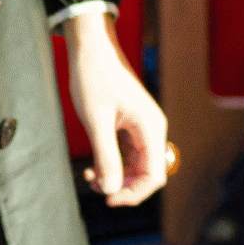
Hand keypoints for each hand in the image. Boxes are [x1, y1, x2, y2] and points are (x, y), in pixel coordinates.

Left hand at [64, 12, 167, 205]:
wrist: (90, 46)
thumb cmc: (94, 77)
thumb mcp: (96, 122)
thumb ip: (106, 158)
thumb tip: (112, 191)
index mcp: (151, 128)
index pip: (154, 176)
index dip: (134, 193)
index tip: (108, 198)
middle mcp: (152, 128)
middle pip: (146, 172)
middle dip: (121, 185)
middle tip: (93, 185)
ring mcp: (142, 125)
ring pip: (135, 163)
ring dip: (115, 174)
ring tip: (89, 175)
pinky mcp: (131, 122)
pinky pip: (127, 151)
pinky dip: (112, 160)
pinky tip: (93, 164)